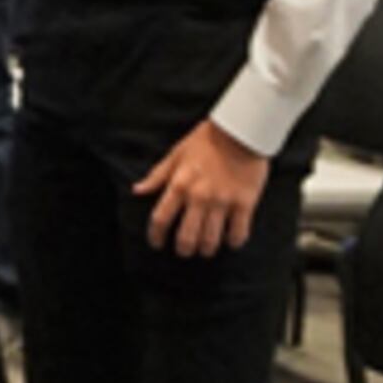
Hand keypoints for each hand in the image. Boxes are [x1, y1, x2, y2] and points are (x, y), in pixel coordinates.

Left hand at [133, 122, 267, 257]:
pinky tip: (230, 241)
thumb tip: (137, 190)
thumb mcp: (175, 154)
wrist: (241, 131)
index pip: (160, 219)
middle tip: (184, 251)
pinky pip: (238, 233)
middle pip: (186, 237)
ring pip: (211, 240)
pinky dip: (233, 242)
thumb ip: (157, 176)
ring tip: (205, 249)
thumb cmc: (206, 141)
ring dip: (206, 249)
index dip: (155, 236)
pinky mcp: (244, 203)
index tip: (156, 243)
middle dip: (183, 249)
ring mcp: (222, 202)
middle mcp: (199, 197)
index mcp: (179, 185)